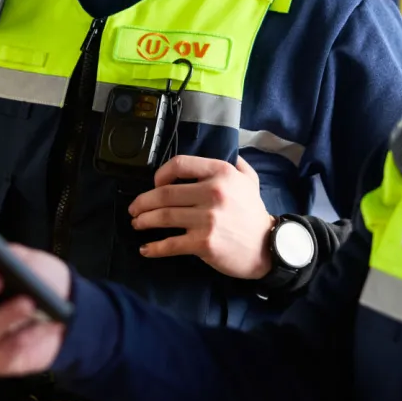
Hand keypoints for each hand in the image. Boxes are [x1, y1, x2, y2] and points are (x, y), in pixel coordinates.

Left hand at [128, 154, 273, 278]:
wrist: (268, 247)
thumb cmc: (253, 212)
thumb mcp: (249, 180)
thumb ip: (236, 163)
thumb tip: (227, 151)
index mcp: (221, 172)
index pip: (180, 163)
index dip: (161, 173)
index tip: (154, 184)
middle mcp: (213, 192)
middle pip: (165, 193)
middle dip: (143, 202)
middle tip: (134, 209)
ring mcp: (207, 219)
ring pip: (163, 217)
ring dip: (144, 221)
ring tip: (137, 224)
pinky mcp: (203, 243)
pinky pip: (171, 243)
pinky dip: (154, 248)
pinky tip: (145, 249)